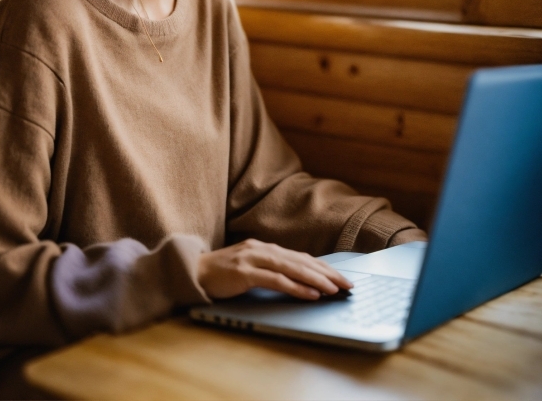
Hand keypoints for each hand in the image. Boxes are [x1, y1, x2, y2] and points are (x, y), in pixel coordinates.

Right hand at [197, 238, 352, 300]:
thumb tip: (299, 280)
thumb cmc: (224, 274)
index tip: (342, 277)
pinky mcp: (244, 272)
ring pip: (292, 268)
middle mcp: (262, 248)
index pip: (302, 257)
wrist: (194, 272)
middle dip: (327, 273)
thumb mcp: (251, 267)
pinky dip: (295, 286)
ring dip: (315, 279)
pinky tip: (309, 293)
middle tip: (347, 284)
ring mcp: (253, 258)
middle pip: (302, 260)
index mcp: (266, 247)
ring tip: (334, 289)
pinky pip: (275, 279)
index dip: (324, 267)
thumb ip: (272, 269)